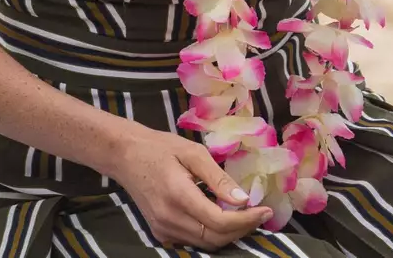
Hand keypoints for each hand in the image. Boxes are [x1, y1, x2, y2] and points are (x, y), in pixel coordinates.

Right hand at [101, 125, 273, 248]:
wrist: (125, 156)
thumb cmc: (162, 148)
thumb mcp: (194, 154)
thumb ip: (219, 179)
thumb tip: (244, 200)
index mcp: (179, 196)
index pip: (219, 222)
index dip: (246, 220)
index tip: (266, 210)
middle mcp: (169, 219)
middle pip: (214, 238)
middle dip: (242, 229)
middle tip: (261, 214)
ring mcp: (162, 229)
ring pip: (204, 244)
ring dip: (229, 234)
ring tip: (247, 216)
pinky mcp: (160, 232)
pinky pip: (192, 241)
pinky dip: (212, 235)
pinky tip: (224, 218)